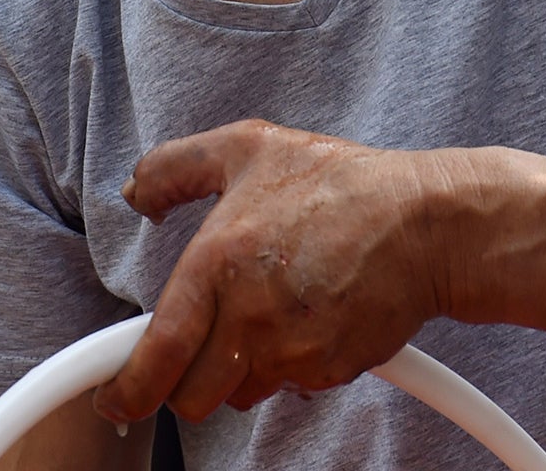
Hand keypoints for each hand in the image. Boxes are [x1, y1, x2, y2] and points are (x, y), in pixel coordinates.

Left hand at [92, 121, 450, 423]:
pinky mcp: (328, 370)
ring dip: (241, 370)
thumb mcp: (252, 147)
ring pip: (239, 395)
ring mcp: (291, 349)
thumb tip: (135, 190)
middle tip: (202, 348)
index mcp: (217, 264)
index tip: (117, 398)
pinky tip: (309, 319)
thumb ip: (178, 166)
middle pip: (189, 398)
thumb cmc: (343, 183)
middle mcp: (249, 315)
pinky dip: (290, 364)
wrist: (428, 221)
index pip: (154, 358)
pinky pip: (288, 387)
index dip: (125, 392)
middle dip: (186, 381)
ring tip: (270, 316)